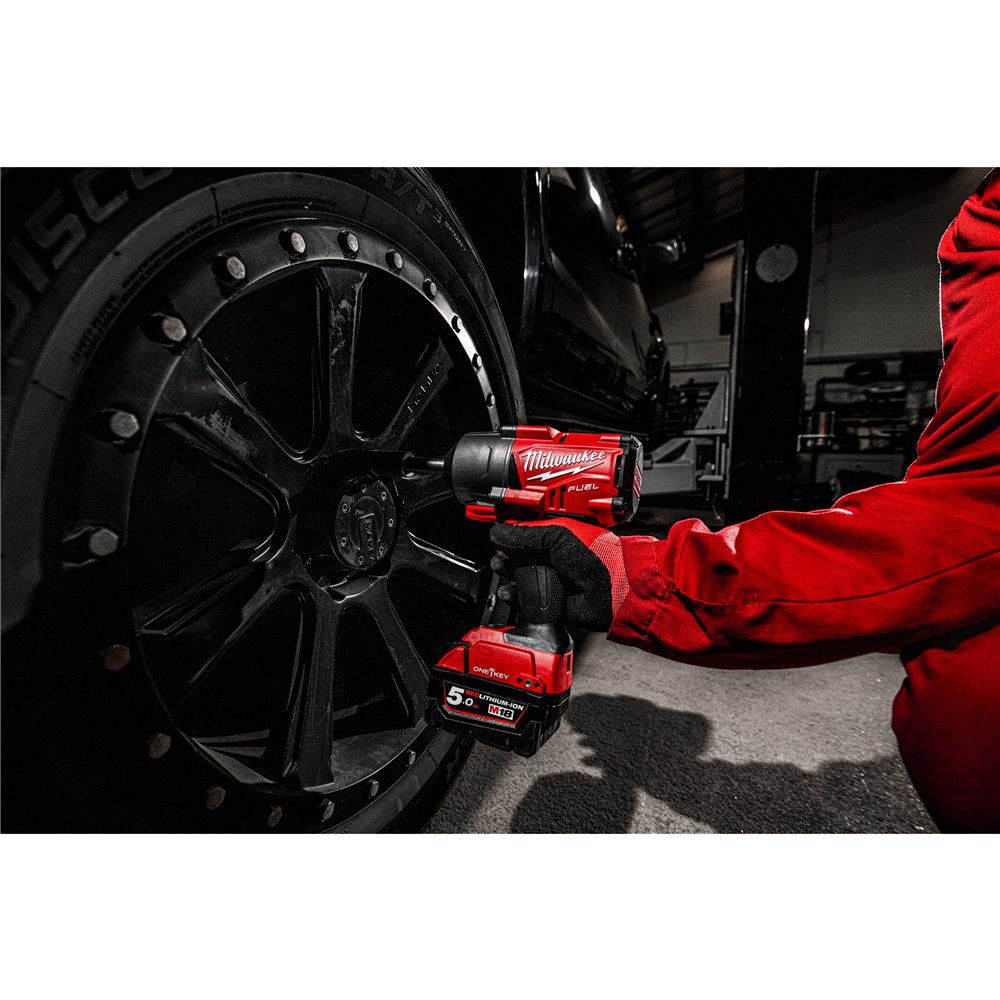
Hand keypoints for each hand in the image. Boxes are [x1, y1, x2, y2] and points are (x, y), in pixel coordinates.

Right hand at [489, 517, 629, 631]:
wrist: (611, 590)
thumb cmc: (595, 557)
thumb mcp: (556, 536)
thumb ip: (525, 534)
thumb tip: (498, 532)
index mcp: (557, 536)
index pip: (526, 531)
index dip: (508, 532)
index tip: (493, 533)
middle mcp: (554, 557)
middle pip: (520, 555)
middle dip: (506, 555)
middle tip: (498, 556)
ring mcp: (553, 579)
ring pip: (521, 576)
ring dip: (508, 574)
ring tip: (501, 571)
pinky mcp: (551, 601)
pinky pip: (527, 599)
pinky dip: (515, 596)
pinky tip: (509, 592)